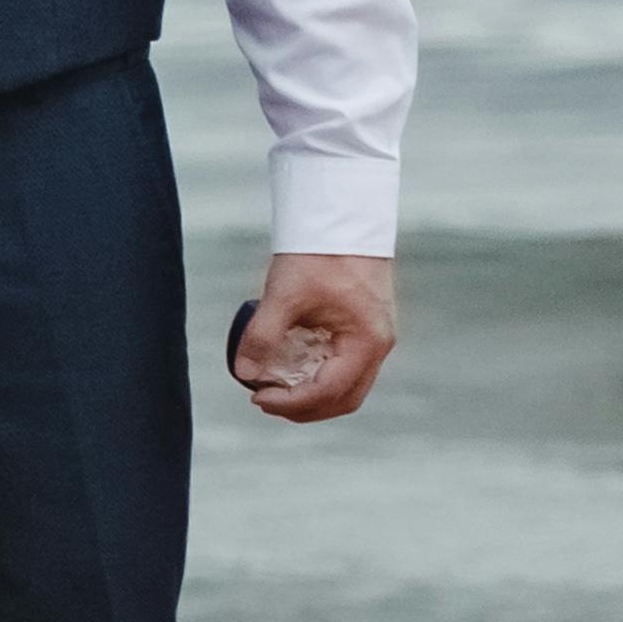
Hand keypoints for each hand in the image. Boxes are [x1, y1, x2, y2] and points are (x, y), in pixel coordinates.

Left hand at [235, 249, 394, 421]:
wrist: (342, 215)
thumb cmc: (318, 252)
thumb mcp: (284, 294)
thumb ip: (262, 335)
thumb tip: (244, 372)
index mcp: (367, 342)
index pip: (330, 392)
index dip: (292, 403)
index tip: (258, 398)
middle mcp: (378, 345)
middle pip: (345, 398)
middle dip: (304, 407)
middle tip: (265, 400)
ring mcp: (375, 336)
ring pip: (347, 384)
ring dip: (312, 393)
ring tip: (275, 386)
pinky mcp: (365, 326)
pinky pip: (345, 364)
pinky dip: (319, 373)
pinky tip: (292, 365)